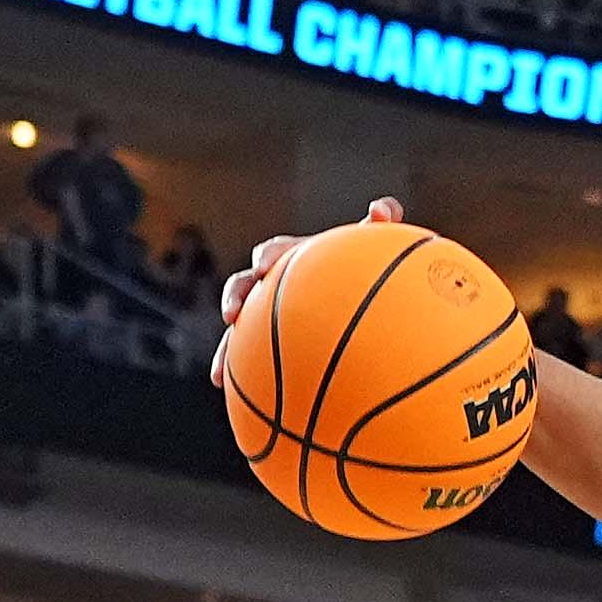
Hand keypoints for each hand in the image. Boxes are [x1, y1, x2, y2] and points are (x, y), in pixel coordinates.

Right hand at [211, 199, 409, 369]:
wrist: (356, 306)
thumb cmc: (363, 274)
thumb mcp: (372, 252)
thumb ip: (380, 225)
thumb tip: (383, 208)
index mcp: (293, 260)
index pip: (275, 253)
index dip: (268, 257)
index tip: (266, 266)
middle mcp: (272, 286)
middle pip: (245, 286)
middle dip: (236, 297)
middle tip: (233, 313)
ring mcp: (266, 317)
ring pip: (239, 331)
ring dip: (226, 348)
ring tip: (219, 370)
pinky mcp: (266, 346)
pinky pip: (248, 361)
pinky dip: (237, 375)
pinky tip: (228, 393)